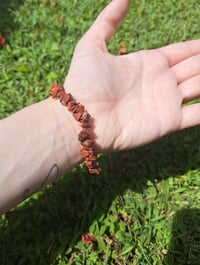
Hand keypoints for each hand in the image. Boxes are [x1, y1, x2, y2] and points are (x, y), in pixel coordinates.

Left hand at [64, 0, 199, 151]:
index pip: (182, 52)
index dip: (197, 47)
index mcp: (149, 63)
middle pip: (195, 67)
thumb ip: (108, 21)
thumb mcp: (92, 46)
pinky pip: (196, 115)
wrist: (80, 119)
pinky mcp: (167, 122)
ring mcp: (165, 102)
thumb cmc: (84, 83)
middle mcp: (161, 82)